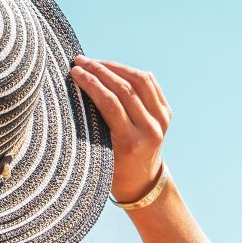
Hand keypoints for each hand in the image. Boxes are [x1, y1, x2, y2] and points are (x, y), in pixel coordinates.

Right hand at [68, 57, 170, 203]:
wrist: (141, 181)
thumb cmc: (112, 170)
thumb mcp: (99, 154)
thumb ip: (93, 126)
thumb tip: (76, 91)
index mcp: (130, 143)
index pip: (110, 103)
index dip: (91, 83)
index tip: (75, 71)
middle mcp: (150, 129)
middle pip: (125, 88)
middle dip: (100, 70)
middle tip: (80, 61)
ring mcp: (162, 120)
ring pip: (140, 80)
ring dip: (115, 67)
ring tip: (95, 62)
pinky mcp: (166, 113)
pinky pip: (149, 83)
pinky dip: (130, 72)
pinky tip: (114, 68)